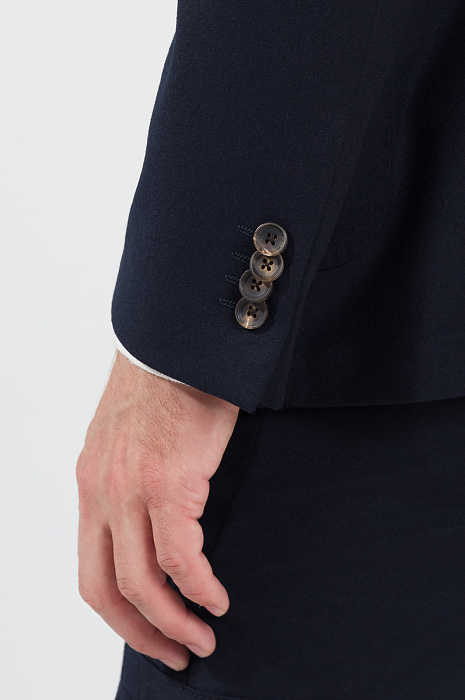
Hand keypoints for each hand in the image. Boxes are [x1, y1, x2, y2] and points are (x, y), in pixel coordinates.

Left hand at [76, 350, 239, 670]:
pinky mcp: (168, 484)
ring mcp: (130, 491)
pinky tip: (217, 600)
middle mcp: (101, 493)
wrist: (179, 342)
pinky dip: (198, 588)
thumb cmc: (164, 385)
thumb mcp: (129, 438)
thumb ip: (130, 481)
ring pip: (142, 583)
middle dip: (139, 632)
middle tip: (172, 654)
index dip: (117, 612)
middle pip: (106, 589)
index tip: (147, 630)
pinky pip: (181, 558)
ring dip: (172, 621)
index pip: (90, 569)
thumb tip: (155, 521)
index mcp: (90, 485)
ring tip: (201, 640)